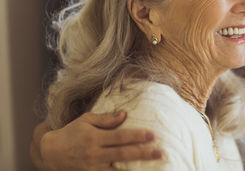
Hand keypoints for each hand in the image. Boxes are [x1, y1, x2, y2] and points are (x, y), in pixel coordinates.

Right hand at [34, 111, 161, 170]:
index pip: (120, 137)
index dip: (136, 136)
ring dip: (135, 170)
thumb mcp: (86, 120)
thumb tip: (124, 114)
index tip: (152, 135)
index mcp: (94, 138)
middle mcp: (94, 154)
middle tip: (159, 153)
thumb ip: (106, 119)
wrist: (50, 153)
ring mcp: (92, 168)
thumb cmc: (71, 132)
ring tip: (152, 169)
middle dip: (142, 154)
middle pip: (122, 154)